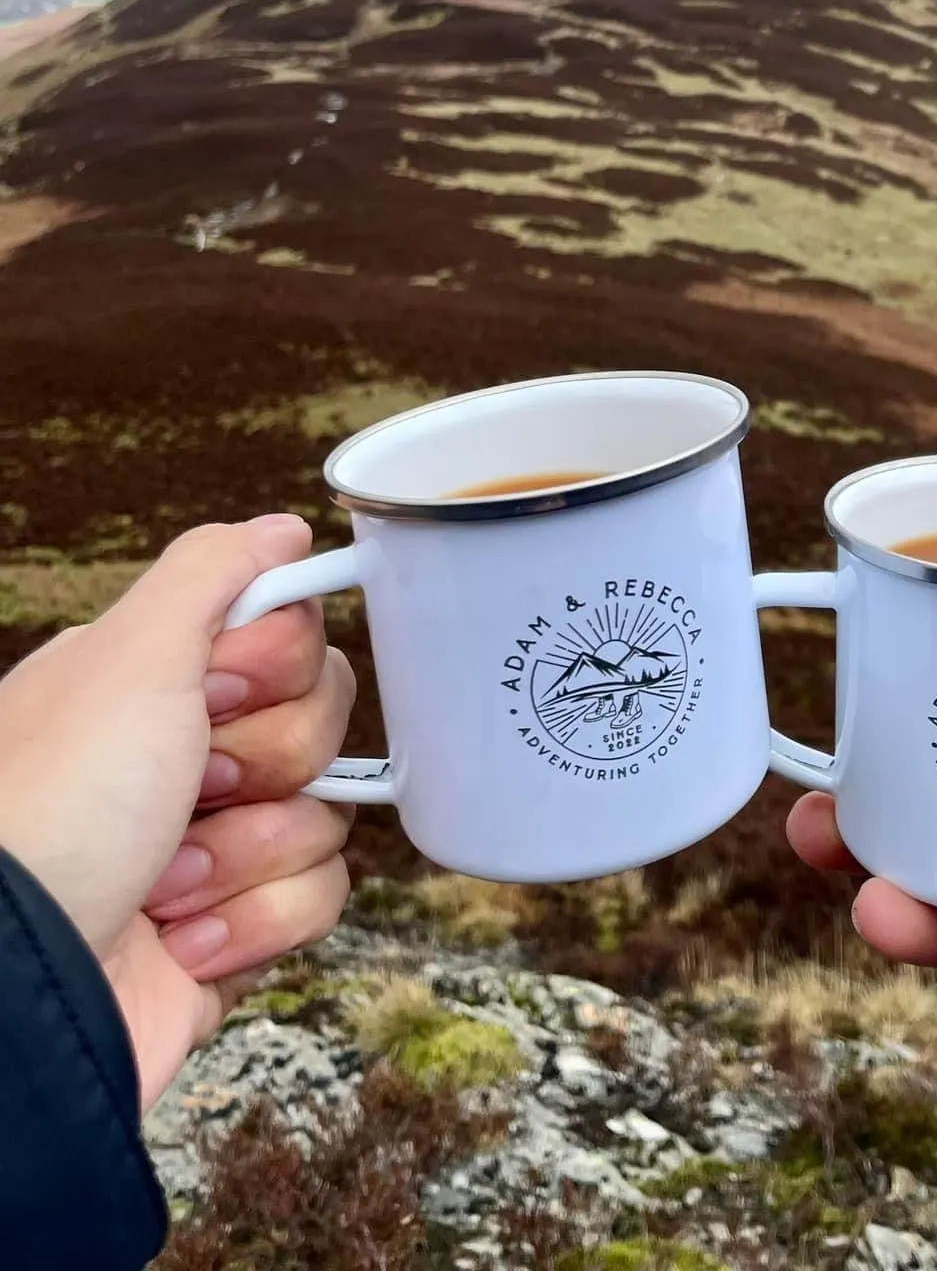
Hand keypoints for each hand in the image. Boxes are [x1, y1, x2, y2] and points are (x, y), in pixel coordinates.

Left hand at [0, 516, 356, 1109]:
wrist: (23, 989)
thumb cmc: (54, 810)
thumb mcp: (128, 655)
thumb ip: (212, 572)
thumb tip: (282, 528)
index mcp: (151, 685)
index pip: (289, 638)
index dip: (273, 667)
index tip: (215, 691)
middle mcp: (179, 760)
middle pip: (320, 723)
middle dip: (268, 762)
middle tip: (194, 787)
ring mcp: (209, 851)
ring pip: (325, 818)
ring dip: (251, 854)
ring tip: (165, 884)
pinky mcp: (233, 936)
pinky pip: (317, 902)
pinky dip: (255, 923)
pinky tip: (182, 938)